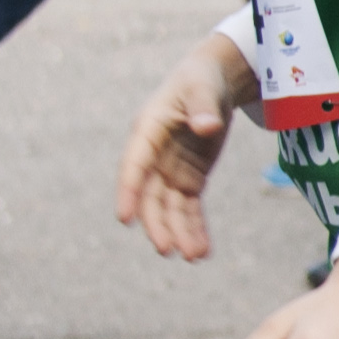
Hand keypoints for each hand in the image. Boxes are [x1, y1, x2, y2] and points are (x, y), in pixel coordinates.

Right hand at [114, 30, 254, 262]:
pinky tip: (203, 250)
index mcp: (147, 132)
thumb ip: (203, 106)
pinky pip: (189, 208)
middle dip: (158, 224)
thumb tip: (206, 126)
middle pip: (150, 196)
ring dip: (179, 233)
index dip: (128, 192)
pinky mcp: (188, 178)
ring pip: (169, 208)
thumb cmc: (202, 81)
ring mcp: (170, 170)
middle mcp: (153, 156)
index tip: (124, 218)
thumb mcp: (203, 88)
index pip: (133, 166)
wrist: (214, 84)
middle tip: (168, 249)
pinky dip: (195, 228)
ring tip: (194, 256)